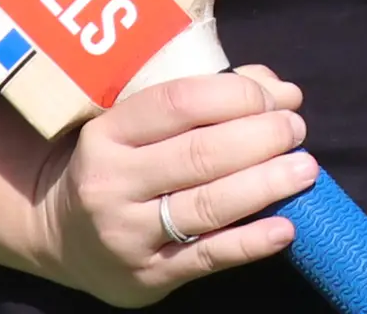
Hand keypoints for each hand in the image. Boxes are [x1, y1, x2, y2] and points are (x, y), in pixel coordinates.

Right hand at [26, 64, 317, 304]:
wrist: (61, 236)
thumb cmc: (120, 165)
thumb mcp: (139, 125)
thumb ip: (207, 98)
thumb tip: (281, 91)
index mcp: (108, 133)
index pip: (179, 102)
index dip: (238, 95)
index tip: (276, 97)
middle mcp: (111, 182)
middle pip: (200, 154)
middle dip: (262, 138)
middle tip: (296, 129)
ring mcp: (127, 234)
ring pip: (208, 205)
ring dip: (266, 184)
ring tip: (304, 169)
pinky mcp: (149, 275)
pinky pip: (208, 256)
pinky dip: (251, 242)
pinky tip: (286, 227)